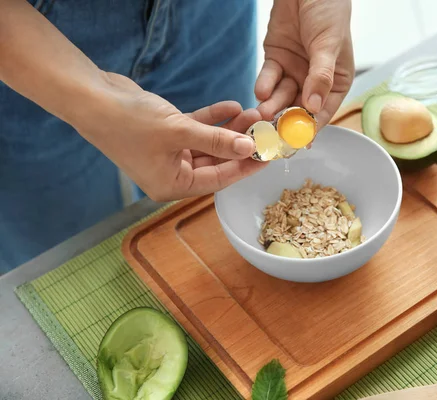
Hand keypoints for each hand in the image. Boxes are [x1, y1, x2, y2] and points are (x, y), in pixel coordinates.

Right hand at [72, 73, 266, 201]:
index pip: (217, 180)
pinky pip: (196, 128)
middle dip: (238, 144)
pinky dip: (211, 119)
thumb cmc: (128, 122)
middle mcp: (170, 173)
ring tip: (251, 114)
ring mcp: (167, 152)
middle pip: (215, 161)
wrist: (91, 97)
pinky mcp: (165, 132)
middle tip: (263, 131)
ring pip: (208, 143)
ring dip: (228, 129)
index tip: (267, 157)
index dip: (244, 167)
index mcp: (171, 185)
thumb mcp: (178, 132)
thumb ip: (216, 140)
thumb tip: (248, 147)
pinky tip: (230, 106)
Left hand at [255, 0, 354, 130]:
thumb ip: (320, 76)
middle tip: (272, 132)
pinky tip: (261, 92)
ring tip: (263, 112)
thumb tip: (312, 108)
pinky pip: (269, 79)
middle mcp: (314, 82)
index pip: (322, 112)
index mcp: (335, 83)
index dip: (310, 128)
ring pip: (281, 97)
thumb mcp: (328, 45)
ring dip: (272, 105)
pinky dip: (264, 86)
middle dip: (285, 120)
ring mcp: (294, 72)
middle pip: (298, 109)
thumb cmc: (329, 13)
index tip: (297, 142)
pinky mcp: (276, 61)